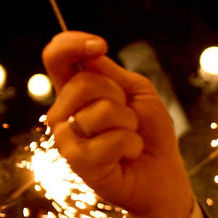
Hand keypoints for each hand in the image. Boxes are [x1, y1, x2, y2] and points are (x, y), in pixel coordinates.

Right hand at [42, 32, 194, 217]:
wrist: (161, 172)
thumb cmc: (149, 132)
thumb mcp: (137, 92)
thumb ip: (111, 72)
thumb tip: (90, 53)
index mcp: (74, 91)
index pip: (55, 59)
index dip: (70, 44)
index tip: (99, 45)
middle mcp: (62, 113)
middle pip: (83, 83)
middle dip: (117, 96)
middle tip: (128, 117)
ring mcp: (65, 138)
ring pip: (100, 112)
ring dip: (128, 123)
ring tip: (129, 137)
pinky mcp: (76, 162)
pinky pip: (109, 141)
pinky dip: (130, 145)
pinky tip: (129, 154)